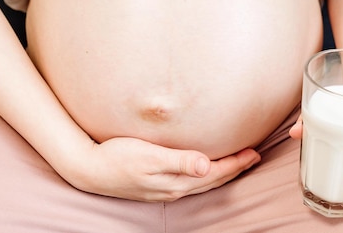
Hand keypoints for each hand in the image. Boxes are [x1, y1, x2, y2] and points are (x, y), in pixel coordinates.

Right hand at [69, 136, 260, 201]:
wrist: (90, 170)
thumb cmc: (118, 157)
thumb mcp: (148, 156)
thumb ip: (178, 160)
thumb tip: (205, 166)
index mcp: (175, 181)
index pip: (214, 172)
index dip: (235, 163)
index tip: (253, 152)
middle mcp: (173, 189)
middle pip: (212, 180)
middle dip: (234, 169)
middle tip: (253, 157)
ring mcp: (164, 190)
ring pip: (201, 183)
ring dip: (221, 173)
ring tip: (235, 164)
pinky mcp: (156, 186)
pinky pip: (189, 183)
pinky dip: (204, 176)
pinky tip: (202, 170)